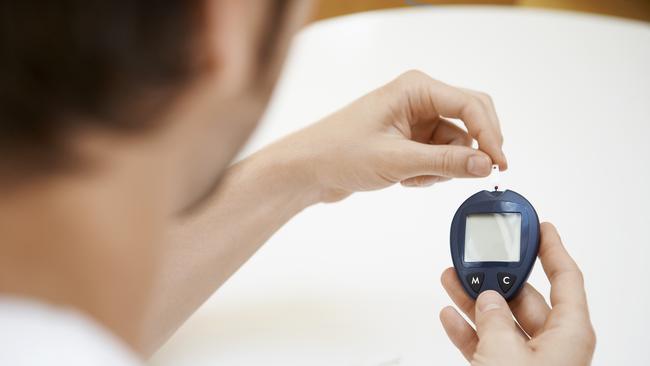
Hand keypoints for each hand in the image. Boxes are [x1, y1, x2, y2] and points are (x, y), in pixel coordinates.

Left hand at [263, 70, 506, 201]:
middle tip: (472, 176)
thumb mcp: (397, 161)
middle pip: (470, 120)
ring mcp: (415, 119)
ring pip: (455, 144)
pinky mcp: (411, 138)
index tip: (499, 164)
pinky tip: (404, 179)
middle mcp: (419, 98)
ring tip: (410, 178)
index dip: (491, 134)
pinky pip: (439, 156)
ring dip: (441, 168)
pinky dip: (428, 173)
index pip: (471, 105)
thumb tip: (486, 164)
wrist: (309, 169)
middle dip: (469, 151)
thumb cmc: (340, 153)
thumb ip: (444, 162)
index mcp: (416, 89)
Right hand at [439, 223, 595, 365]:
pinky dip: (467, 329)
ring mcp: (530, 361)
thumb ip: (495, 320)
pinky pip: (487, 344)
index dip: (553, 249)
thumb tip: (487, 299)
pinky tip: (450, 316)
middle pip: (525, 297)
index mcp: (569, 334)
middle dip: (496, 275)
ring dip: (474, 300)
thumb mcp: (506, 353)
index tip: (542, 228)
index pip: (566, 278)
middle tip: (475, 258)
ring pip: (501, 320)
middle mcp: (553, 346)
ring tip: (452, 279)